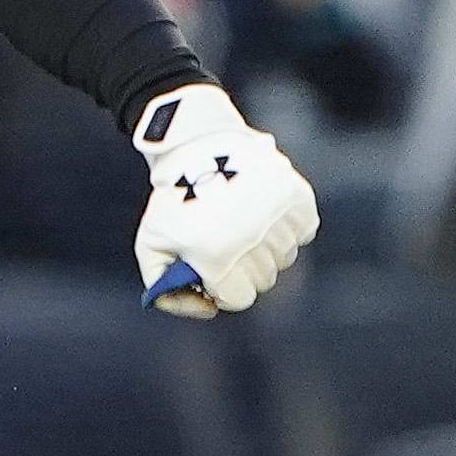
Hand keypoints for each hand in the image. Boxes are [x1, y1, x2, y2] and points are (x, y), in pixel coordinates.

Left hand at [127, 84, 319, 316]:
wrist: (195, 147)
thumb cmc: (172, 202)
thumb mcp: (151, 246)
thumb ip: (165, 290)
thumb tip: (209, 309)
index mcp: (215, 254)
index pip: (239, 299)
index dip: (224, 288)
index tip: (216, 271)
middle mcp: (250, 238)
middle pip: (264, 280)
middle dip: (245, 269)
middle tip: (229, 243)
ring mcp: (276, 216)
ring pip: (285, 256)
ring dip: (268, 246)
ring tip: (245, 222)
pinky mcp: (296, 195)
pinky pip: (305, 231)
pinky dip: (290, 226)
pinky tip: (266, 212)